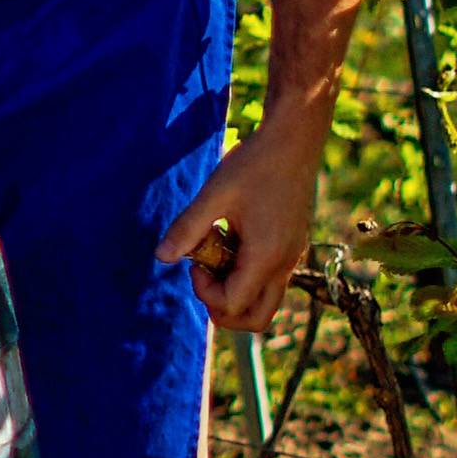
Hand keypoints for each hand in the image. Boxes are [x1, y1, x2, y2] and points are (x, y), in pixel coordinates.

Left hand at [157, 121, 320, 337]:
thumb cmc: (255, 163)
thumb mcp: (215, 194)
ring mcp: (291, 256)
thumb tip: (161, 257)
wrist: (295, 139)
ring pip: (265, 301)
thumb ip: (188, 228)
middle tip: (204, 276)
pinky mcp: (291, 245)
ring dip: (236, 291)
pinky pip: (270, 279)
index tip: (194, 261)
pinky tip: (233, 238)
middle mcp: (284, 264)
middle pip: (256, 318)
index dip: (205, 292)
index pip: (233, 305)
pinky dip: (247, 274)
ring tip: (218, 256)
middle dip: (223, 309)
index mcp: (266, 257)